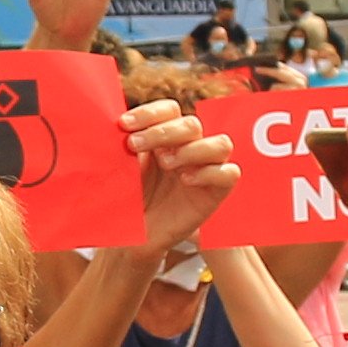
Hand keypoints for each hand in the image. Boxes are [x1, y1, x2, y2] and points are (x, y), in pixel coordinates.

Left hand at [126, 96, 235, 255]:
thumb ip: (125, 145)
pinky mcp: (215, 192)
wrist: (132, 237)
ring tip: (165, 164)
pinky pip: (229, 173)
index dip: (149, 113)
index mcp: (166, 136)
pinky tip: (186, 180)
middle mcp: (189, 148)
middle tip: (134, 145)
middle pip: (192, 124)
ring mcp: (205, 169)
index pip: (169, 110)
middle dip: (162, 132)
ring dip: (191, 149)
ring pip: (220, 144)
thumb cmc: (128, 200)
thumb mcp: (122, 169)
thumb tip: (118, 125)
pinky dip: (209, 172)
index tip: (124, 125)